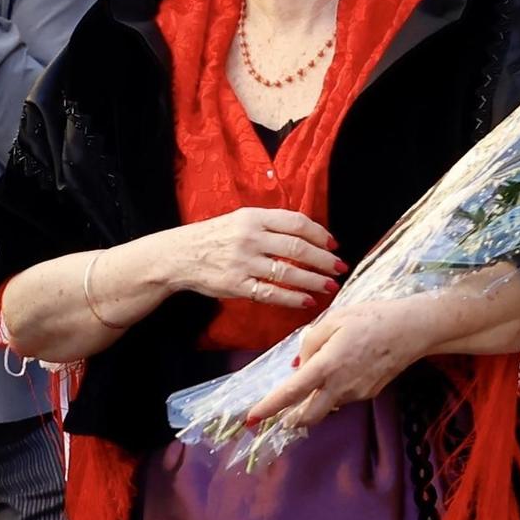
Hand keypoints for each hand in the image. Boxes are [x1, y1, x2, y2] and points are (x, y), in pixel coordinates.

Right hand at [170, 207, 344, 307]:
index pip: (296, 223)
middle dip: (324, 260)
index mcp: (254, 217)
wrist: (180, 255)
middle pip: (297, 248)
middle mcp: (250, 237)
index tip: (333, 245)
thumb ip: (270, 224)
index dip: (319, 235)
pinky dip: (292, 298)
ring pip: (288, 272)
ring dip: (314, 281)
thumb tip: (307, 233)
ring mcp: (243, 262)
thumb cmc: (215, 237)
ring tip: (329, 286)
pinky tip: (306, 301)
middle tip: (339, 268)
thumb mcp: (240, 219)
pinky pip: (271, 293)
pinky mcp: (236, 285)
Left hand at [243, 296, 446, 428]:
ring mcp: (356, 393)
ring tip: (316, 376)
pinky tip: (341, 370)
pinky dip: (332, 391)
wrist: (412, 329)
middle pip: (307, 416)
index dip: (268, 408)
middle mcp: (340, 386)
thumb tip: (298, 365)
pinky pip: (342, 397)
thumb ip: (310, 343)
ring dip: (312, 402)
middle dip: (289, 419)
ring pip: (326, 407)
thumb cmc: (371, 318)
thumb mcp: (334, 320)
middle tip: (278, 413)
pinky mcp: (369, 394)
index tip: (251, 419)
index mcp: (327, 365)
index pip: (291, 393)